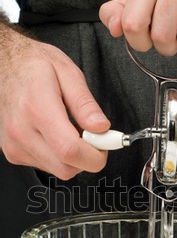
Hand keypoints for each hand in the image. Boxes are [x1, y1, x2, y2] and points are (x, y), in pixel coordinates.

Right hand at [0, 25, 109, 179]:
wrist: (3, 67)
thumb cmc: (34, 66)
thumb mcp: (68, 73)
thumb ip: (85, 104)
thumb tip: (102, 128)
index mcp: (36, 108)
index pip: (70, 150)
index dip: (95, 155)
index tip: (105, 142)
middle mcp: (21, 132)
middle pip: (67, 168)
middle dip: (88, 158)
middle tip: (92, 136)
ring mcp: (15, 145)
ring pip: (59, 171)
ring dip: (74, 158)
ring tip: (71, 130)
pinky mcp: (13, 153)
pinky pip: (48, 167)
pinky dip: (59, 157)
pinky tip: (56, 135)